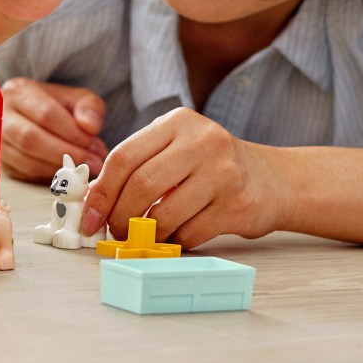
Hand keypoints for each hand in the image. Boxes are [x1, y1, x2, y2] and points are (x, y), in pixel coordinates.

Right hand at [0, 77, 107, 181]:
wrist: (33, 113)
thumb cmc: (56, 105)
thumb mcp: (77, 97)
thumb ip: (89, 107)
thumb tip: (91, 127)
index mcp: (19, 92)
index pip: (46, 114)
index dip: (73, 134)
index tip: (96, 147)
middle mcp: (1, 115)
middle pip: (30, 139)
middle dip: (66, 154)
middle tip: (93, 163)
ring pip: (26, 160)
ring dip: (59, 169)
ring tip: (84, 170)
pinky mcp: (1, 162)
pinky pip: (24, 174)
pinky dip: (48, 177)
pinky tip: (67, 173)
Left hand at [79, 107, 286, 247]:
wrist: (272, 180)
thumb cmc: (210, 166)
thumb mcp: (175, 150)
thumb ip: (137, 166)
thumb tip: (92, 200)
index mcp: (177, 121)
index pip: (124, 156)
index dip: (102, 191)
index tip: (90, 216)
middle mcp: (202, 140)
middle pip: (141, 184)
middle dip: (120, 216)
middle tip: (115, 232)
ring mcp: (223, 172)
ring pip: (164, 214)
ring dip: (148, 233)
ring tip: (147, 235)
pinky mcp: (238, 204)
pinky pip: (190, 233)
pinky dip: (175, 241)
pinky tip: (178, 235)